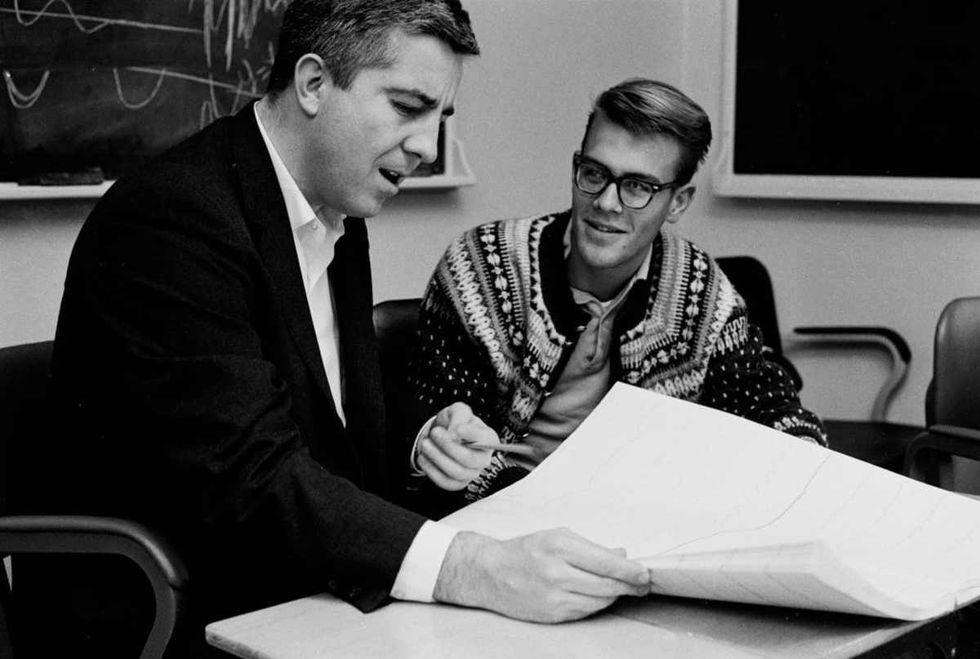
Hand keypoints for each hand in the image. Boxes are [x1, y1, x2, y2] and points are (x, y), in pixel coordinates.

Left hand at [418, 402, 499, 490]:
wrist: (442, 435)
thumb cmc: (454, 423)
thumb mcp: (458, 410)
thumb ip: (460, 415)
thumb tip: (455, 432)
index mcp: (488, 439)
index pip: (486, 440)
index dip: (472, 435)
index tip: (457, 428)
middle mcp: (483, 458)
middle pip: (469, 459)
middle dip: (448, 446)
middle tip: (435, 432)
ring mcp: (471, 473)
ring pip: (456, 472)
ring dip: (437, 457)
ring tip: (426, 444)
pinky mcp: (458, 483)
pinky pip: (446, 482)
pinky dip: (431, 470)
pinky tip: (423, 457)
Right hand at [433, 529, 651, 622]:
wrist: (490, 573)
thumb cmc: (525, 551)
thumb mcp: (558, 536)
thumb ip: (591, 547)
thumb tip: (622, 557)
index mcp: (559, 547)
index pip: (606, 563)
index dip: (630, 571)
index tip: (645, 573)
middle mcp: (556, 573)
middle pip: (607, 586)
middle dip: (630, 586)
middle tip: (641, 584)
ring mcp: (554, 597)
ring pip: (599, 602)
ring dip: (615, 596)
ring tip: (621, 588)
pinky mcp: (552, 614)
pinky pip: (584, 611)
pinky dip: (596, 603)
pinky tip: (599, 595)